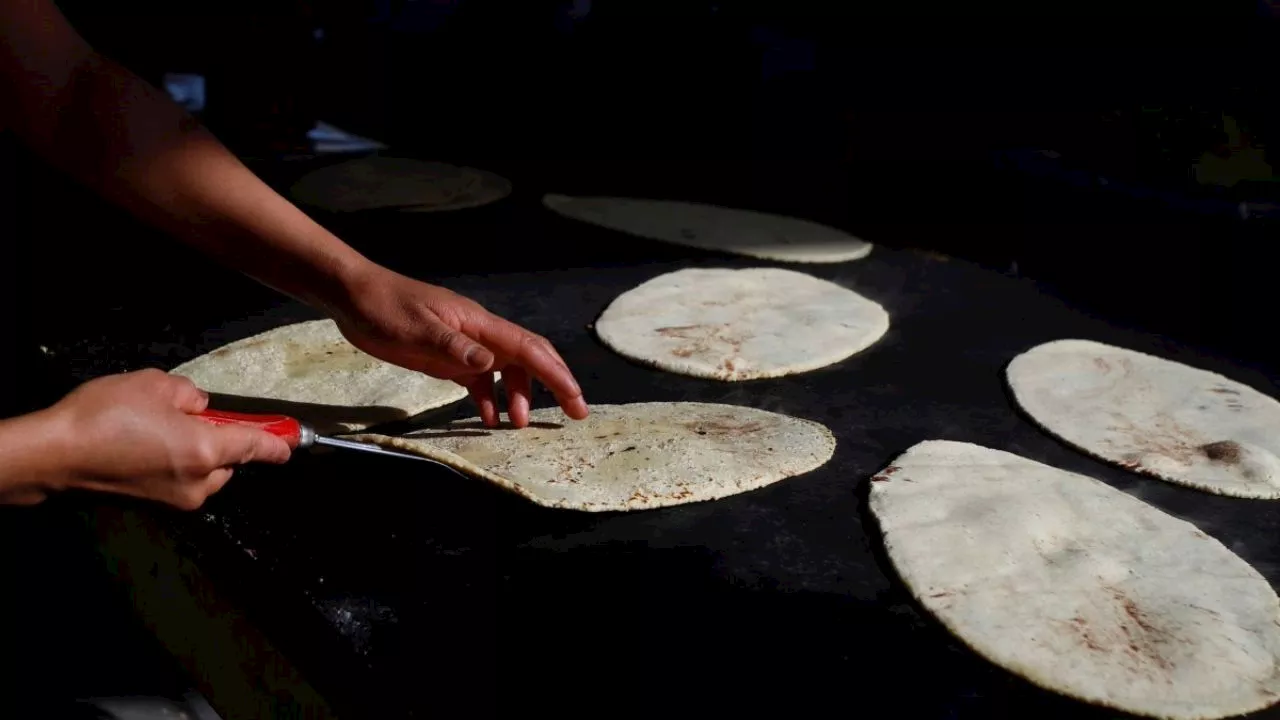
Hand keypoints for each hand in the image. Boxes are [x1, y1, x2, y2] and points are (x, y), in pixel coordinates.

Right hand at [46, 370, 290, 508]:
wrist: (53, 456)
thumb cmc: (103, 416)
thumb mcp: (155, 385)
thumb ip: (189, 395)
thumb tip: (199, 407)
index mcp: (206, 453)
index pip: (255, 447)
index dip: (277, 443)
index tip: (292, 443)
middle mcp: (197, 484)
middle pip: (230, 463)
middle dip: (221, 442)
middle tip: (192, 418)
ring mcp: (174, 500)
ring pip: (205, 475)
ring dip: (196, 455)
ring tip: (157, 430)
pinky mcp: (152, 506)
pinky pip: (179, 482)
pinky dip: (174, 465)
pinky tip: (143, 445)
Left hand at [329, 266, 588, 427]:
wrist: (354, 297)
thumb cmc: (385, 307)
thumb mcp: (418, 328)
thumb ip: (454, 348)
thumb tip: (491, 365)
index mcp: (479, 324)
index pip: (528, 349)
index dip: (556, 375)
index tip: (574, 399)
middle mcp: (480, 335)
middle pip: (528, 359)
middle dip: (554, 385)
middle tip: (573, 414)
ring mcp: (465, 346)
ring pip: (505, 372)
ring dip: (517, 397)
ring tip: (517, 426)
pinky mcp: (447, 358)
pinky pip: (478, 381)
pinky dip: (488, 399)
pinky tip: (487, 419)